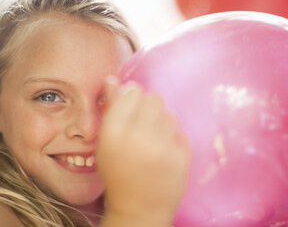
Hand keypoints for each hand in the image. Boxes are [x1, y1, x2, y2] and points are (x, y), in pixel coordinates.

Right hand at [96, 76, 190, 225]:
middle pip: (153, 98)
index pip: (132, 92)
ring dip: (161, 124)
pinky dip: (172, 139)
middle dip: (147, 109)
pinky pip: (179, 130)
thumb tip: (113, 78)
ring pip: (168, 114)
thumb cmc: (117, 173)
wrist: (139, 208)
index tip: (131, 110)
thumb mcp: (105, 143)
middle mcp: (137, 136)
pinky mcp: (181, 155)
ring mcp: (162, 146)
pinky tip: (164, 154)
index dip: (132, 99)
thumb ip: (110, 109)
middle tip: (143, 127)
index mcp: (113, 132)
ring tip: (153, 143)